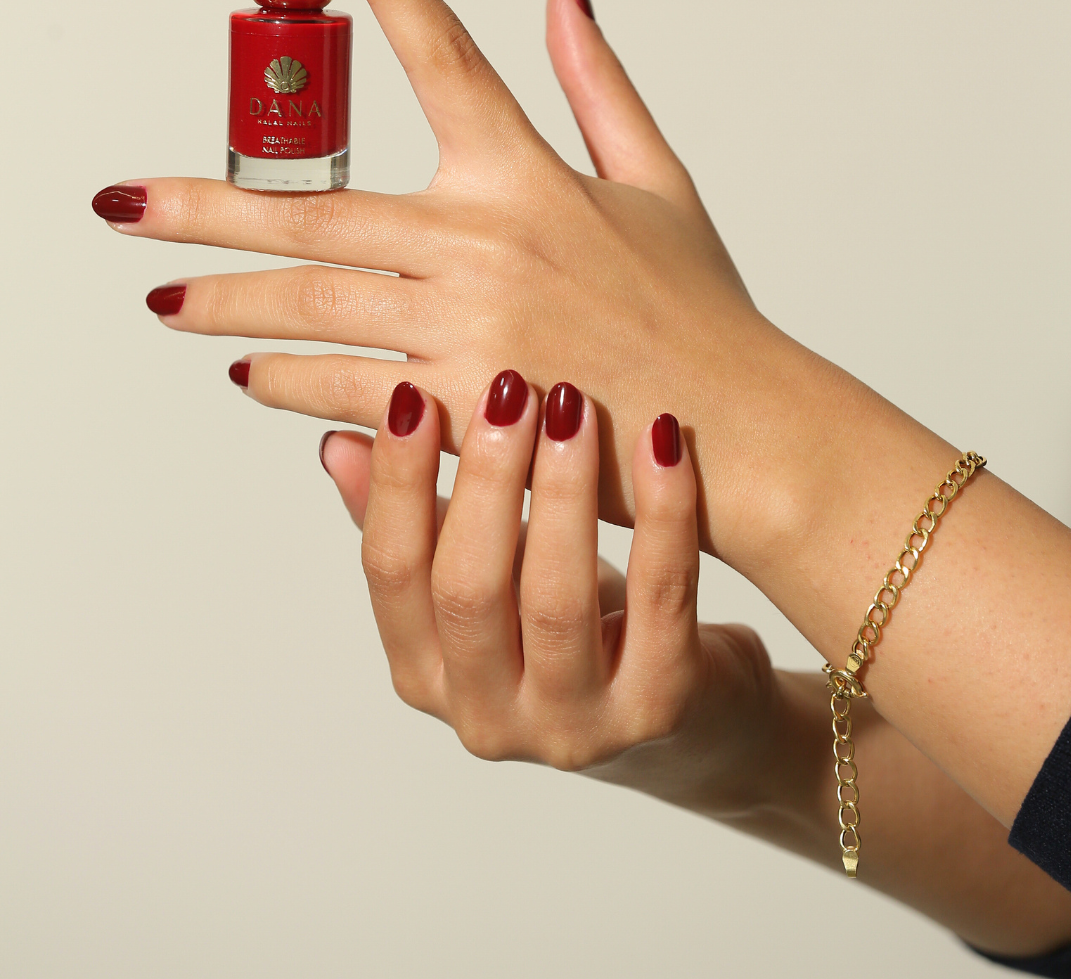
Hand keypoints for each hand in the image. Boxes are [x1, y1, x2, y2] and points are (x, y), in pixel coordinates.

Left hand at [93, 0, 858, 556]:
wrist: (734, 434)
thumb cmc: (698, 313)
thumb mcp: (659, 184)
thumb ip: (597, 83)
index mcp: (532, 178)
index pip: (449, 55)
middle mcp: (487, 244)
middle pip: (317, 209)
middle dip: (206, 205)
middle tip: (124, 204)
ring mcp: (468, 330)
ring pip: (312, 302)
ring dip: (226, 302)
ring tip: (166, 300)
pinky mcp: (461, 411)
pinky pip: (347, 389)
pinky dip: (289, 382)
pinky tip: (248, 375)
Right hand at [324, 369, 771, 808]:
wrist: (688, 715)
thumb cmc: (564, 628)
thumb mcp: (485, 576)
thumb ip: (415, 520)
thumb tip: (340, 443)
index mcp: (423, 674)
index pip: (391, 572)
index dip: (397, 481)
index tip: (411, 393)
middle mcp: (486, 714)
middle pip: (468, 590)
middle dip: (486, 479)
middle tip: (508, 389)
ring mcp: (574, 724)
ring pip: (558, 600)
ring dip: (563, 490)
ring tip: (574, 405)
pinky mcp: (660, 708)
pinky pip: (660, 598)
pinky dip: (662, 514)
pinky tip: (662, 443)